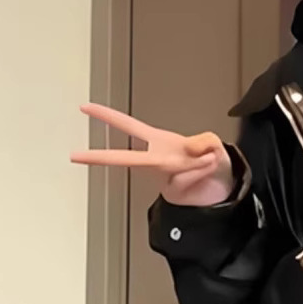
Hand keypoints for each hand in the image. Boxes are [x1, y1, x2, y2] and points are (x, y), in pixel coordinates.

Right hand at [70, 103, 233, 206]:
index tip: (86, 109)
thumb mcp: (213, 143)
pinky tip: (207, 170)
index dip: (108, 117)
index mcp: (160, 142)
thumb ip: (203, 141)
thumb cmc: (216, 164)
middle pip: (124, 157)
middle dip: (100, 156)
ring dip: (194, 162)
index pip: (129, 126)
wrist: (226, 190)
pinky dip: (198, 172)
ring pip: (168, 166)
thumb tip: (189, 148)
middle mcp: (157, 159)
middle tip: (76, 155)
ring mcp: (164, 178)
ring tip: (209, 160)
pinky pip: (181, 179)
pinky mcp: (172, 193)